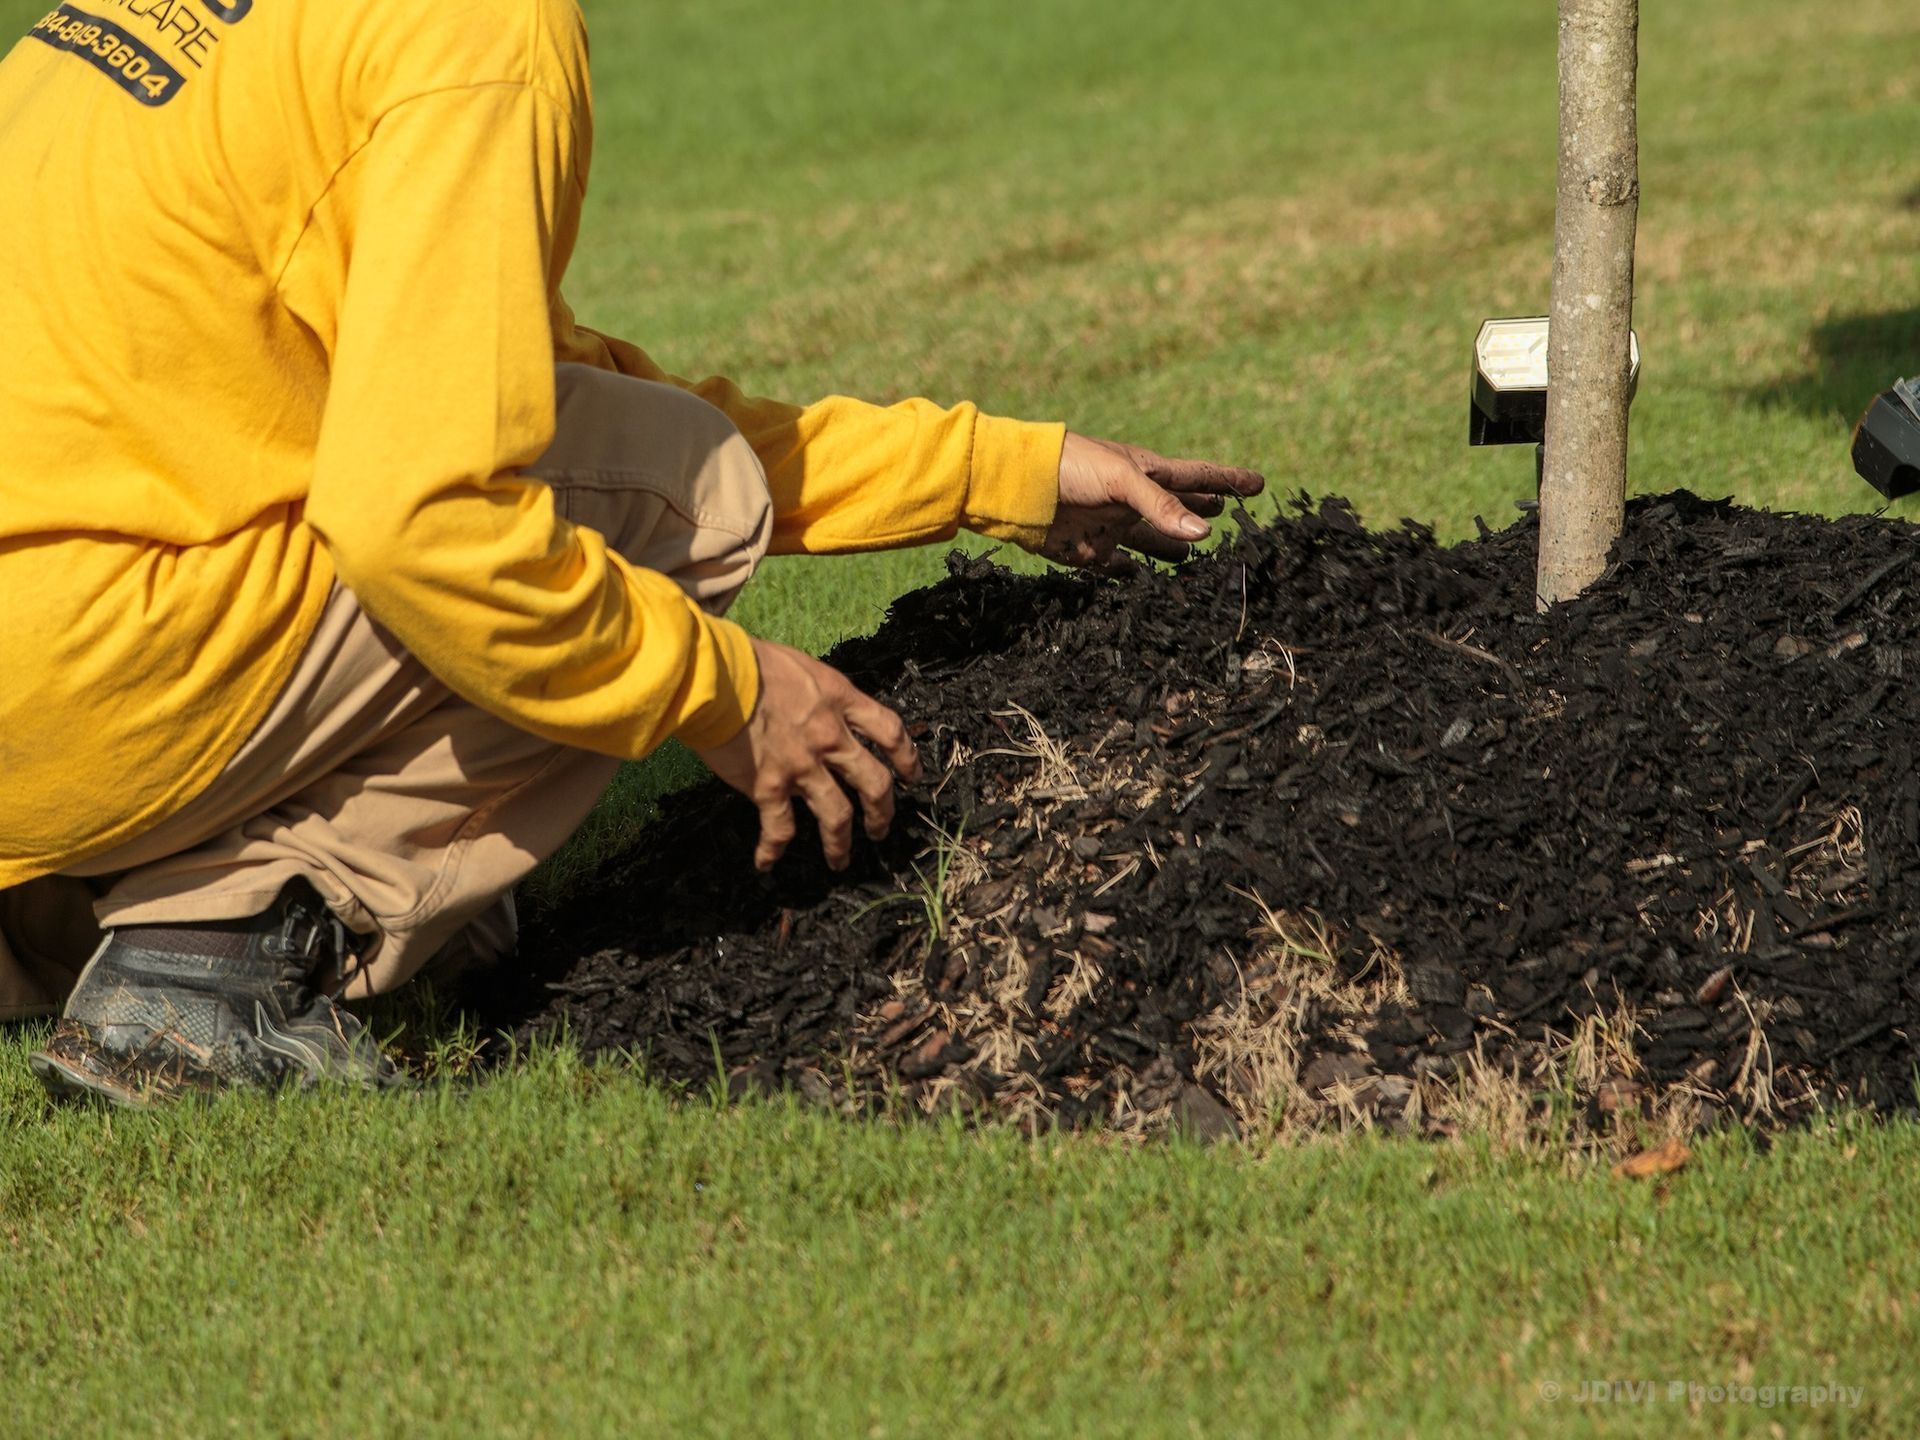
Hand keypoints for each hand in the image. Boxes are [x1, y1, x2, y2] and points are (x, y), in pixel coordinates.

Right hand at [691, 637, 921, 871]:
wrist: (715, 675)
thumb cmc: (751, 662)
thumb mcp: (804, 669)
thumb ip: (821, 696)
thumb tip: (822, 713)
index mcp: (841, 701)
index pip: (889, 731)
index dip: (907, 757)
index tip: (911, 776)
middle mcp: (830, 736)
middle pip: (874, 782)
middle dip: (883, 811)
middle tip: (881, 828)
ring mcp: (802, 765)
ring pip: (837, 815)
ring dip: (840, 843)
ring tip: (840, 860)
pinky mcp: (768, 785)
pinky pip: (778, 827)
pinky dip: (772, 848)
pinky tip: (766, 862)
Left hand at [1042, 433, 1264, 573]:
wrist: (1017, 485)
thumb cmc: (1071, 466)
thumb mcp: (1122, 479)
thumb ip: (1162, 507)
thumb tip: (1204, 534)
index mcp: (1146, 474)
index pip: (1197, 477)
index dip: (1227, 480)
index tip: (1258, 483)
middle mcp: (1132, 501)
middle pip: (1177, 510)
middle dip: (1201, 512)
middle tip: (1229, 516)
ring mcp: (1111, 527)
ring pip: (1152, 543)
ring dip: (1172, 550)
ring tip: (1195, 558)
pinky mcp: (1088, 552)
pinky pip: (1116, 569)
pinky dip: (1131, 575)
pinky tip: (1142, 581)